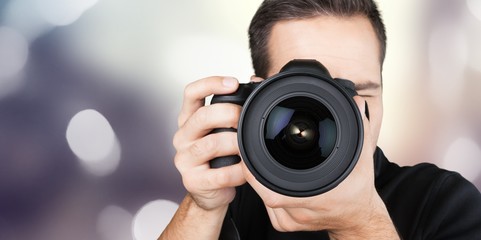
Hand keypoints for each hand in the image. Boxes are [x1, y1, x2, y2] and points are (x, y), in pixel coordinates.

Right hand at [173, 76, 245, 210]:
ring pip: (210, 145)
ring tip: (248, 147)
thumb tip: (257, 81)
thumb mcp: (223, 129)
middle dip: (228, 114)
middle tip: (246, 119)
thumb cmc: (219, 156)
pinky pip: (219, 174)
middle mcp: (182, 136)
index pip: (191, 93)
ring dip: (235, 144)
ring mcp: (185, 159)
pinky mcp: (193, 181)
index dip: (211, 83)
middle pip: (202, 117)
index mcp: (189, 119)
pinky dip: (238, 171)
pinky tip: (246, 170)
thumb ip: (235, 107)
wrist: (211, 192)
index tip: (233, 83)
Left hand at [242, 96, 398, 237]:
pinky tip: (275, 176)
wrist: (357, 218)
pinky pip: (266, 205)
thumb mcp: (362, 157)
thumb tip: (354, 102)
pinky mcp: (284, 224)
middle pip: (264, 191)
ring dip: (261, 177)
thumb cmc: (358, 190)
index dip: (255, 175)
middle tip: (256, 150)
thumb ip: (359, 128)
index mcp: (316, 198)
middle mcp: (300, 213)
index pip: (273, 193)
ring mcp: (290, 221)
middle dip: (257, 168)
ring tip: (270, 161)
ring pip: (263, 197)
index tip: (249, 156)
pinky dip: (266, 187)